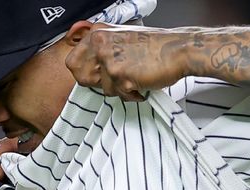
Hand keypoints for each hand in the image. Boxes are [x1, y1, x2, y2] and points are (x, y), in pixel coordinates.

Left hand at [65, 25, 187, 101]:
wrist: (177, 50)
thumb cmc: (154, 46)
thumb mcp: (120, 39)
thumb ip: (102, 49)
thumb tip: (89, 67)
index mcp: (98, 34)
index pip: (72, 62)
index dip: (83, 72)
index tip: (95, 75)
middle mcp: (100, 45)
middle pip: (82, 77)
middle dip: (99, 83)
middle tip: (116, 79)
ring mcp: (109, 61)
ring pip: (104, 89)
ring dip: (120, 88)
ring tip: (135, 77)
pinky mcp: (121, 77)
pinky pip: (120, 95)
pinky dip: (132, 94)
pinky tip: (141, 82)